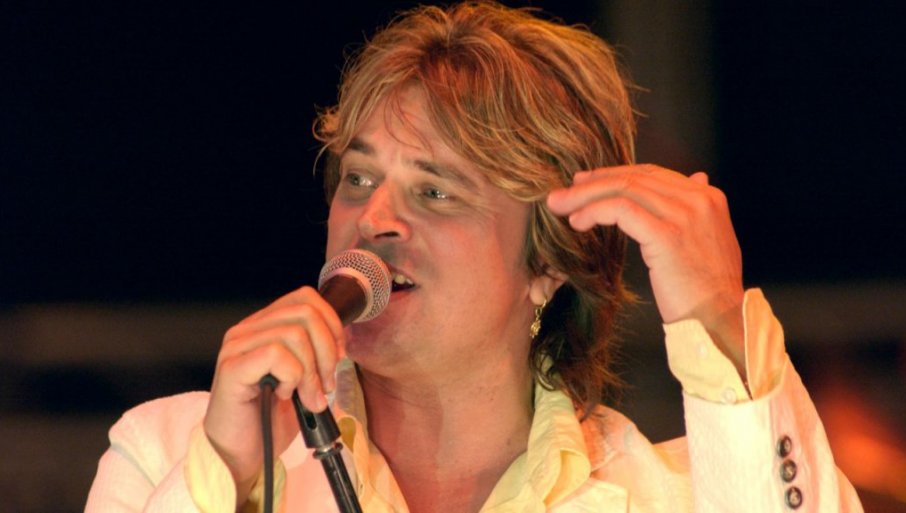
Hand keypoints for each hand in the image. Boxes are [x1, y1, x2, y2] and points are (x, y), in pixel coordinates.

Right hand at [203, 286, 344, 503]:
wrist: (242, 453)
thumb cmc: (269, 418)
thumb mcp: (303, 379)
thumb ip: (317, 353)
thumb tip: (341, 342)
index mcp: (265, 326)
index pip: (305, 297)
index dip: (331, 324)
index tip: (338, 357)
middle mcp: (248, 329)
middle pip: (305, 313)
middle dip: (327, 351)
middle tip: (326, 384)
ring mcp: (237, 346)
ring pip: (294, 334)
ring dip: (311, 371)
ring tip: (307, 397)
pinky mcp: (231, 367)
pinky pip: (276, 355)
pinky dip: (292, 377)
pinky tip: (283, 395)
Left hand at [547, 164, 745, 370]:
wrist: (719, 319)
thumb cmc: (706, 290)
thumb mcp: (710, 239)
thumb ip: (697, 210)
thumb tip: (697, 177)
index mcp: (707, 197)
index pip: (651, 173)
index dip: (614, 175)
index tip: (586, 183)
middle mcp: (698, 199)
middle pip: (634, 177)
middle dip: (594, 182)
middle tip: (563, 192)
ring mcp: (684, 215)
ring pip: (624, 190)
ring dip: (585, 196)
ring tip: (559, 206)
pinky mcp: (667, 234)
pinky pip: (621, 211)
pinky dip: (594, 212)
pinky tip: (577, 222)